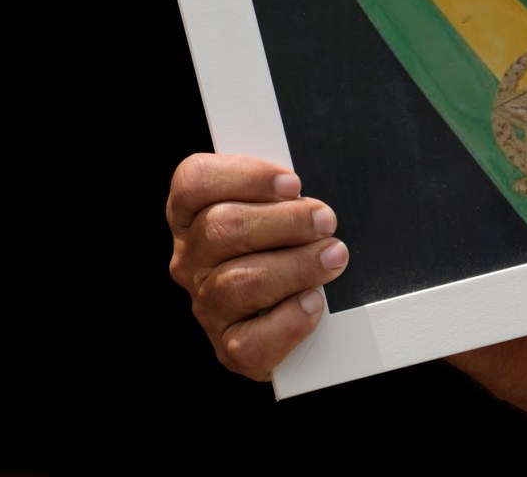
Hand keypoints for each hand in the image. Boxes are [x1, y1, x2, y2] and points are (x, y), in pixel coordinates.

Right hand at [165, 154, 346, 379]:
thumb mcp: (283, 204)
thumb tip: (309, 190)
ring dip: (296, 266)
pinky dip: (289, 320)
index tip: (293, 183)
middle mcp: (192, 259)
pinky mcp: (230, 348)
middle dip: (285, 221)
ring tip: (333, 256)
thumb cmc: (292, 242)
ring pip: (239, 282)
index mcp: (195, 215)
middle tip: (325, 220)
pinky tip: (313, 302)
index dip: (245, 177)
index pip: (194, 182)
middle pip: (222, 228)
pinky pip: (250, 341)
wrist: (299, 311)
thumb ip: (284, 191)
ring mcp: (207, 306)